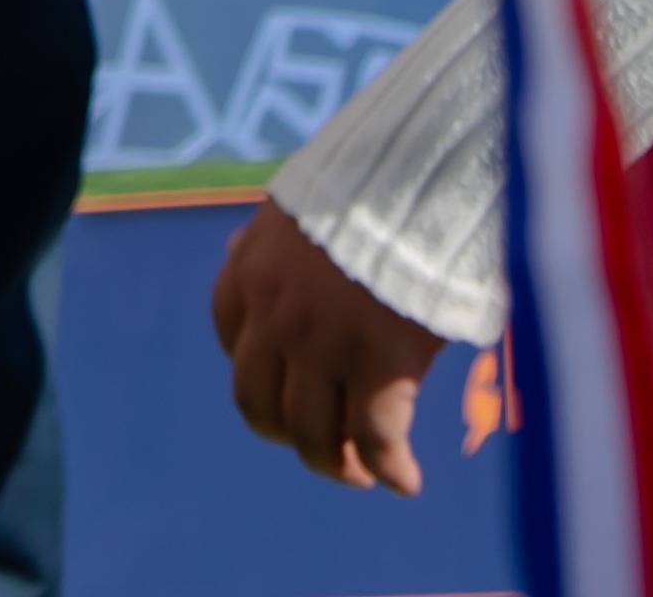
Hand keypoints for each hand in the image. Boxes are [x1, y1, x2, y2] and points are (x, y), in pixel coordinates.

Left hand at [212, 199, 447, 490]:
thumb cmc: (374, 182)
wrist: (421, 172)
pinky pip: (375, 440)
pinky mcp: (378, 363)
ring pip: (313, 435)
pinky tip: (406, 481)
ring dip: (337, 465)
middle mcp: (275, 314)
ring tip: (365, 474)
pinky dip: (390, 470)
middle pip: (259, 404)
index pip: (232, 341)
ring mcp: (322, 343)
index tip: (288, 389)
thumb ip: (275, 239)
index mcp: (252, 268)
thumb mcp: (302, 202)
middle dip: (288, 435)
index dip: (261, 373)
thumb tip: (237, 247)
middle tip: (324, 448)